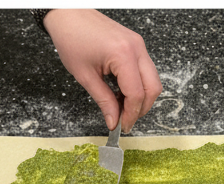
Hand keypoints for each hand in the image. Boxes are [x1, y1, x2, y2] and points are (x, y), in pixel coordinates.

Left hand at [44, 10, 161, 131]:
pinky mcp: (135, 45)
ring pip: (151, 80)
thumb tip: (113, 121)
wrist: (70, 16)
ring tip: (121, 109)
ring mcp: (138, 45)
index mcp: (124, 55)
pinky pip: (144, 71)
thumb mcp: (86, 77)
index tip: (121, 127)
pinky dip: (137, 86)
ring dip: (140, 98)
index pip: (137, 94)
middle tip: (124, 122)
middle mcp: (136, 48)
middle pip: (152, 88)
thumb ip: (103, 101)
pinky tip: (122, 95)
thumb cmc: (73, 39)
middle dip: (141, 109)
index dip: (131, 115)